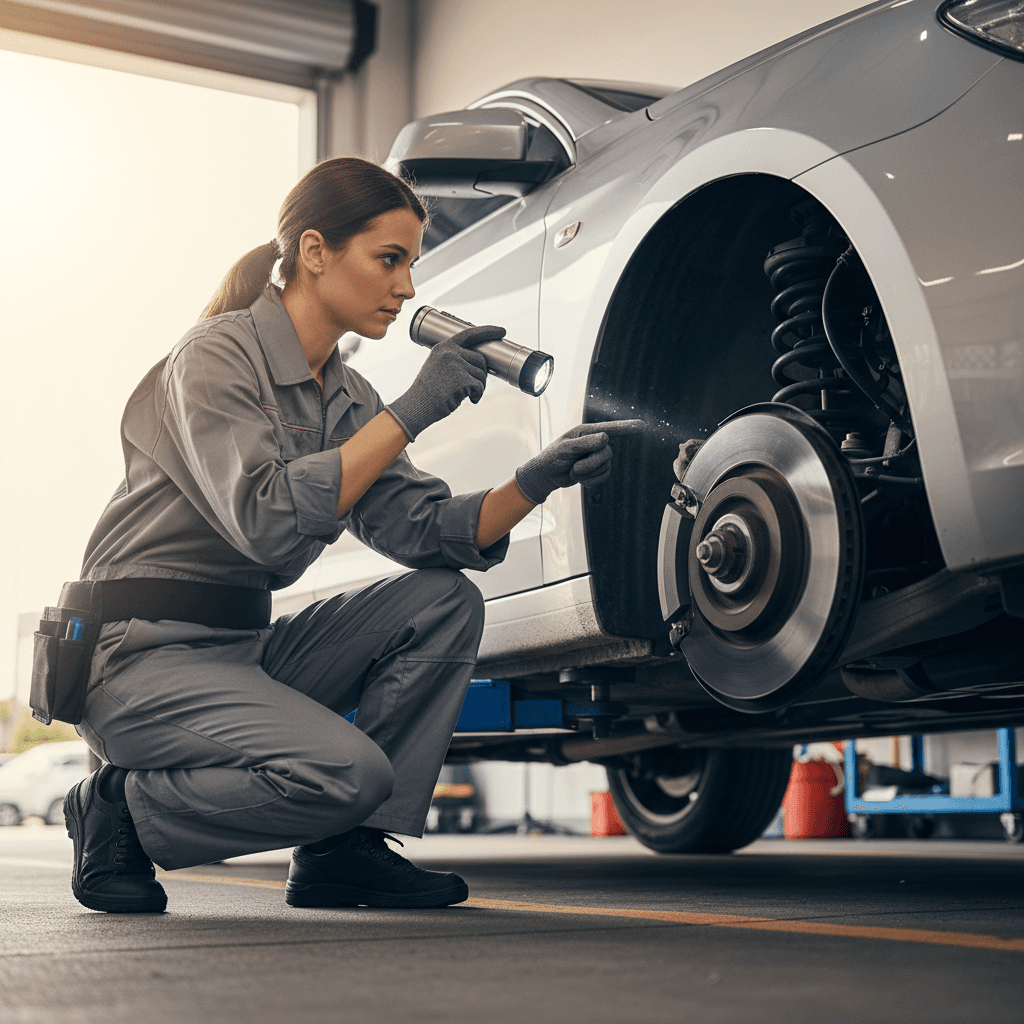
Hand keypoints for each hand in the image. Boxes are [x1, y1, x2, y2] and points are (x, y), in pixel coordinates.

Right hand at [386, 325, 504, 439]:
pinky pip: (480, 386)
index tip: (501, 331)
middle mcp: (449, 352)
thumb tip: (480, 363)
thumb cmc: (428, 392)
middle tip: (473, 387)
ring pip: (482, 374)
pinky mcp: (461, 379)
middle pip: (480, 359)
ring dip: (479, 387)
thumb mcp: (437, 367)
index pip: (469, 334)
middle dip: (481, 374)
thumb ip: (454, 359)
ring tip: (466, 394)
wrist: (417, 406)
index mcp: (443, 347)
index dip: (488, 332)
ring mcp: (455, 364)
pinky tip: (468, 400)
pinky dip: (478, 395)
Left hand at [514, 419, 645, 504]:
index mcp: (587, 431)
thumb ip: (584, 443)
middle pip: (607, 453)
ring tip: (573, 472)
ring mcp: (597, 456)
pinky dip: (591, 481)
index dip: (627, 427)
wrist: (548, 475)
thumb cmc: (553, 457)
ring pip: (606, 466)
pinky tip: (581, 479)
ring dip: (588, 474)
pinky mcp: (598, 469)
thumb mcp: (565, 449)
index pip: (611, 428)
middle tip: (573, 469)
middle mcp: (595, 442)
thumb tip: (605, 438)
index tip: (643, 426)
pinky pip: (604, 476)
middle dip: (590, 465)